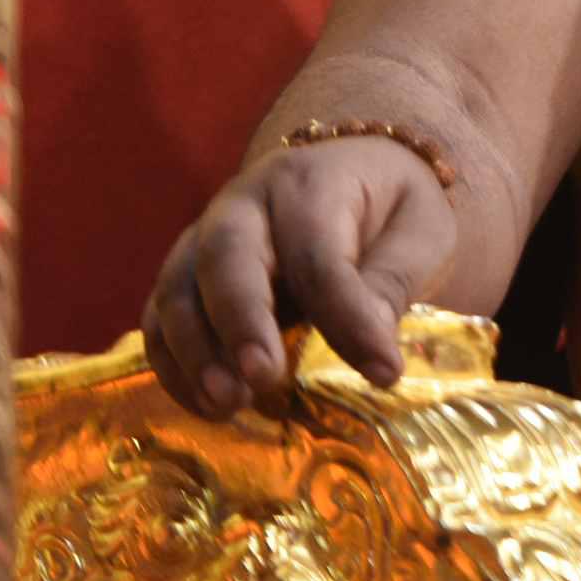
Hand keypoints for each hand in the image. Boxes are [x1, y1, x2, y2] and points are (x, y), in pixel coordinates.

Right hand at [141, 137, 456, 415]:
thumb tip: (373, 347)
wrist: (354, 175)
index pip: (319, 254)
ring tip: (230, 405)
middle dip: (239, 322)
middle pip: (225, 256)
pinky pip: (159, 320)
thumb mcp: (421, 230)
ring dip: (196, 355)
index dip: (346, 317)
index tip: (383, 371)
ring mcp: (203, 237)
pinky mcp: (182, 276)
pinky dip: (173, 366)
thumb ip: (395, 279)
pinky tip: (207, 405)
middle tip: (262, 378)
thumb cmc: (390, 208)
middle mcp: (245, 203)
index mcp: (312, 183)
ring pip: (177, 290)